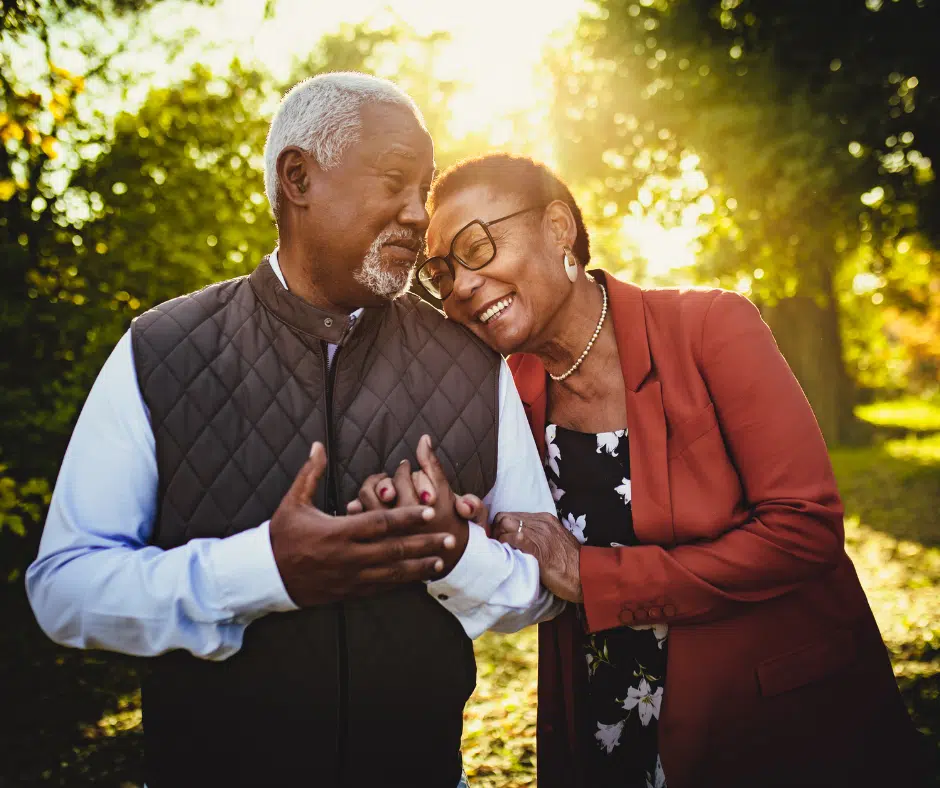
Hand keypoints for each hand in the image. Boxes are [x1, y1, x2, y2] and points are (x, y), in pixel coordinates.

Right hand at [269, 442, 455, 606]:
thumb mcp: (293, 502)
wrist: (264, 576)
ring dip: (418, 567)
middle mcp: (348, 556)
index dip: (406, 516)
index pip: (380, 522)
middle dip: (424, 543)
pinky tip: (417, 579)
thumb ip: (310, 473)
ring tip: (441, 561)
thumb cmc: (281, 536)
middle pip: (394, 549)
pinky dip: (400, 583)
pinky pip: (380, 588)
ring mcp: (349, 577)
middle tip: (450, 538)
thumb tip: (318, 444)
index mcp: (337, 532)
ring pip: (391, 573)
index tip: (428, 510)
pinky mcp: (347, 592)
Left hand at [346, 435, 471, 572]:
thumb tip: (423, 439)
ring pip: (365, 501)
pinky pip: (357, 519)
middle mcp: (399, 523)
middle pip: (379, 488)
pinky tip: (363, 506)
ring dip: (371, 489)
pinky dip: (357, 508)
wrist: (448, 558)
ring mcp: (384, 535)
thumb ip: (433, 465)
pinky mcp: (374, 543)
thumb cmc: (449, 522)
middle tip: (390, 481)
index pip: (401, 477)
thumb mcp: (446, 493)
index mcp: (418, 509)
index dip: (403, 469)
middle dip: (385, 480)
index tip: (406, 467)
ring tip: (380, 491)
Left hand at [492, 512, 583, 602]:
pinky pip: (511, 540)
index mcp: (545, 519)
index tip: (501, 538)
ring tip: (502, 552)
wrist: (585, 574)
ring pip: (505, 526)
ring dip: (499, 539)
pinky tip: (507, 556)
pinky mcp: (535, 548)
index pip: (513, 515)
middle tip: (497, 545)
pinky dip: (505, 546)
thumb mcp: (555, 541)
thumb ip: (540, 535)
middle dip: (496, 530)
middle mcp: (540, 522)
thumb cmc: (570, 563)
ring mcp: (538, 533)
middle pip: (504, 517)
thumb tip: (521, 538)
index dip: (502, 527)